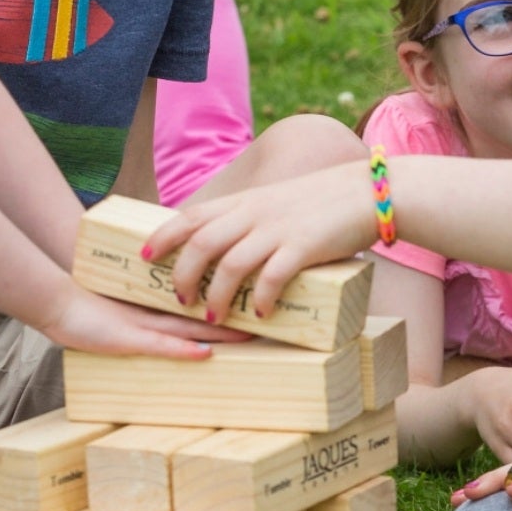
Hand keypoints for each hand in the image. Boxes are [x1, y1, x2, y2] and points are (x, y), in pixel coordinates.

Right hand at [40, 288, 246, 358]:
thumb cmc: (83, 305)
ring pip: (189, 329)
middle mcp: (154, 315)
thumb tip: (174, 312)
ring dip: (218, 334)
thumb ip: (145, 310)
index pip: (196, 308)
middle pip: (202, 316)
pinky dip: (183, 350)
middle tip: (263, 318)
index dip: (224, 304)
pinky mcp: (129, 338)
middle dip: (232, 319)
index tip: (251, 304)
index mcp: (154, 308)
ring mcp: (143, 325)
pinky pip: (162, 345)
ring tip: (248, 335)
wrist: (55, 302)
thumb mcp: (119, 306)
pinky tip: (205, 352)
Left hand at [144, 162, 379, 322]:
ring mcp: (278, 230)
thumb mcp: (276, 203)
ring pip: (231, 264)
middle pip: (202, 244)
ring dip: (217, 296)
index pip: (191, 216)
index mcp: (245, 202)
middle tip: (179, 300)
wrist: (367, 192)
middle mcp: (255, 214)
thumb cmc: (321, 202)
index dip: (163, 236)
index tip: (144, 255)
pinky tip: (262, 315)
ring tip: (213, 318)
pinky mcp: (304, 247)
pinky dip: (262, 298)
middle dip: (183, 275)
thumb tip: (229, 249)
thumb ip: (250, 220)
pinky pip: (273, 276)